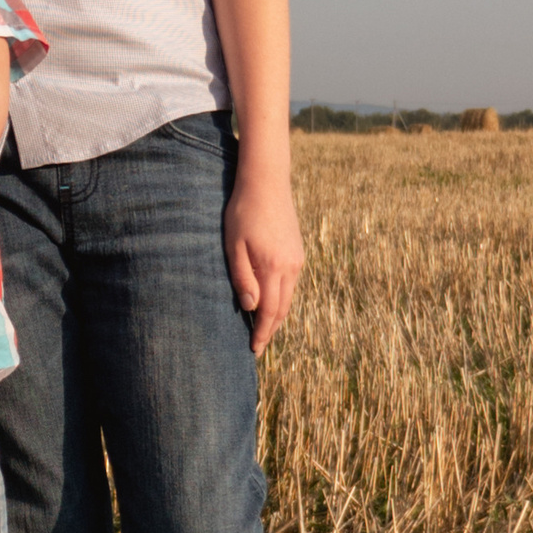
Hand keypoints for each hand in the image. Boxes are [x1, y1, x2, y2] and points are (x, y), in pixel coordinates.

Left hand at [224, 174, 303, 352]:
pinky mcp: (298, 252)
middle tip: (258, 347)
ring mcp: (297, 259)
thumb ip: (242, 277)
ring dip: (278, 316)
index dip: (263, 333)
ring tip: (264, 330)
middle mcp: (291, 267)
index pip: (270, 311)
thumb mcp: (234, 245)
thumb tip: (250, 308)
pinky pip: (291, 284)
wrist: (267, 183)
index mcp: (273, 267)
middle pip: (283, 309)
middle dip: (271, 330)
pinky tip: (271, 303)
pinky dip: (282, 299)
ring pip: (289, 297)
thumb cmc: (243, 212)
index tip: (254, 350)